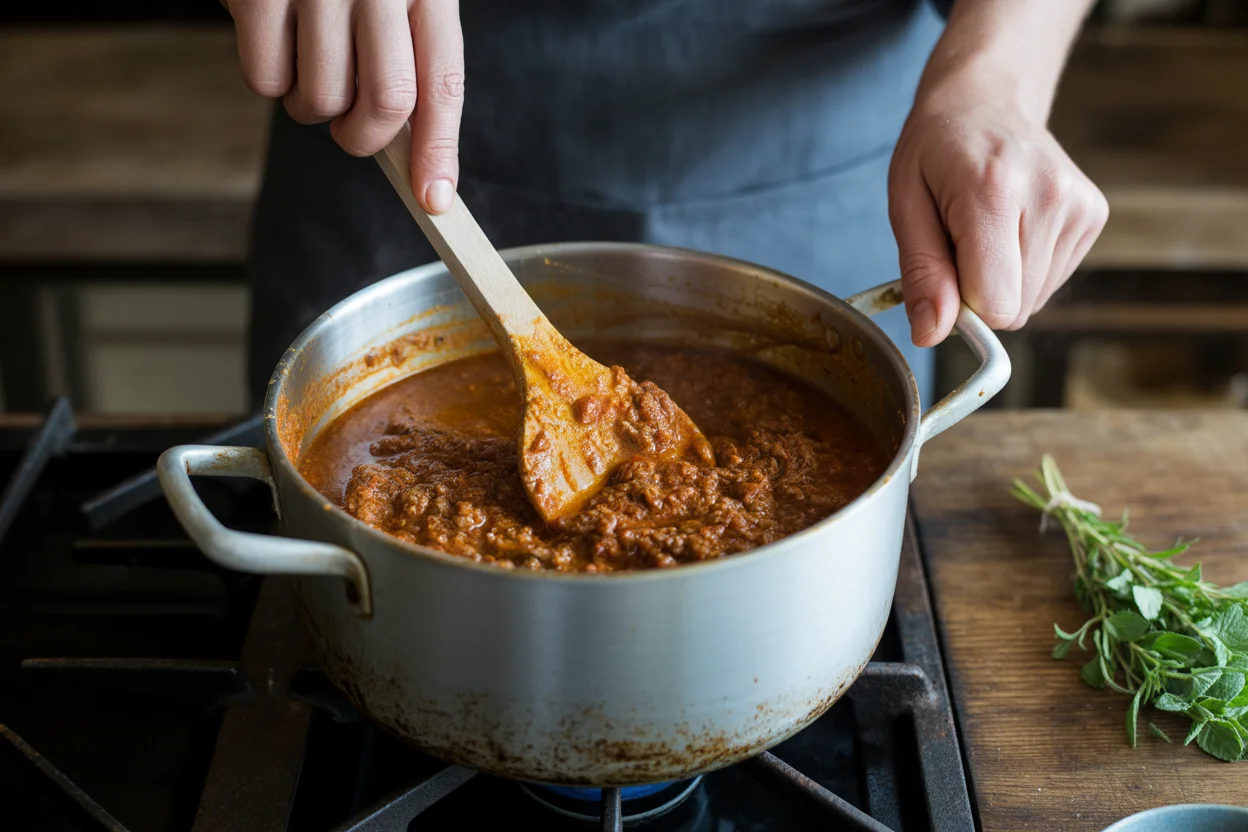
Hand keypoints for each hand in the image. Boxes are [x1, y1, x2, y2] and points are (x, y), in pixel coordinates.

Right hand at [227, 0, 463, 213]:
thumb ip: (410, 54)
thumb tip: (415, 150)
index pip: (442, 82)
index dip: (438, 150)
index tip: (434, 198)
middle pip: (385, 103)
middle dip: (365, 139)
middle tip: (351, 132)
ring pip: (320, 99)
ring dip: (312, 107)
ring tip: (308, 64)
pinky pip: (263, 79)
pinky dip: (268, 82)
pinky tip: (275, 43)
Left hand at [888, 70, 1108, 345]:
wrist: (986, 98)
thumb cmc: (936, 150)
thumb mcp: (905, 205)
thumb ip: (921, 273)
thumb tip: (932, 334)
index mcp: (994, 192)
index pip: (995, 303)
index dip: (962, 307)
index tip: (943, 275)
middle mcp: (1049, 197)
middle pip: (1015, 307)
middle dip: (978, 291)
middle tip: (960, 241)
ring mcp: (1079, 205)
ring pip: (1034, 300)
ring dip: (1001, 280)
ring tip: (985, 228)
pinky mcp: (1094, 214)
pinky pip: (1050, 281)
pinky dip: (1024, 269)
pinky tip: (1011, 228)